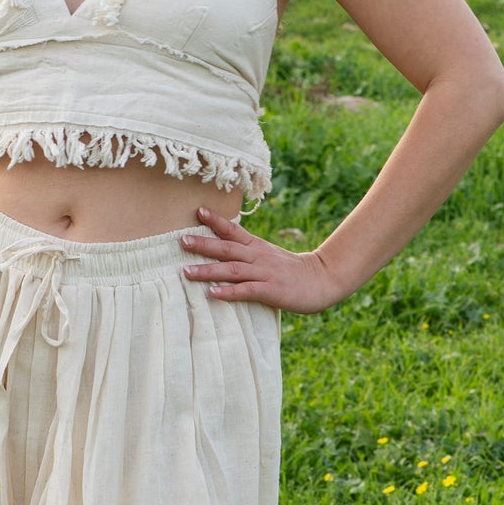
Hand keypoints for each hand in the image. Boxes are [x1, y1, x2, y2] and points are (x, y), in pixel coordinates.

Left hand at [180, 208, 348, 312]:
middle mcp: (258, 257)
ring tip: (186, 271)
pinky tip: (213, 294)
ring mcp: (264, 274)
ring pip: (232, 270)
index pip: (234, 230)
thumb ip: (247, 252)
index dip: (216, 220)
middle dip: (203, 244)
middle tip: (181, 241)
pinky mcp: (271, 291)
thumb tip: (221, 248)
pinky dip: (229, 292)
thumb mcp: (268, 255)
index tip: (197, 210)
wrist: (322, 280)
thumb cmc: (290, 270)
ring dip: (208, 271)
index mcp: (257, 246)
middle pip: (227, 248)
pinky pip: (247, 291)